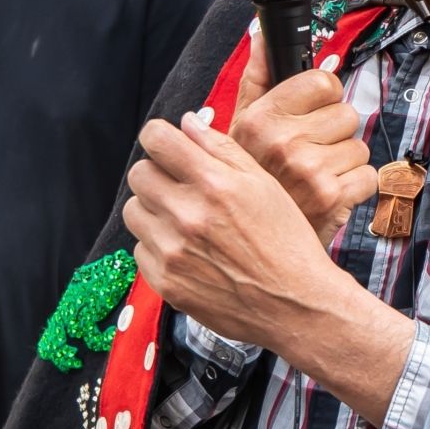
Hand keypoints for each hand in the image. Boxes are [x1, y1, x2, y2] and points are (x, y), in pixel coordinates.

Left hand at [125, 111, 349, 350]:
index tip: (167, 145)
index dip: (160, 138)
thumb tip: (186, 123)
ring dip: (154, 210)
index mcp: (214, 184)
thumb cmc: (286, 242)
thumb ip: (221, 149)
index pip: (155, 140)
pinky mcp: (166, 282)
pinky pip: (140, 249)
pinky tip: (189, 251)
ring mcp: (173, 252)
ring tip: (185, 221)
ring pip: (134, 211)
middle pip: (139, 174)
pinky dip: (158, 246)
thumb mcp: (264, 185)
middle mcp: (188, 216)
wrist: (295, 305)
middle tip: (181, 187)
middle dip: (157, 174)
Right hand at [229, 48, 375, 243]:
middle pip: (346, 113)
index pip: (323, 81)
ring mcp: (309, 169)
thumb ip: (257, 79)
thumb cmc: (254, 184)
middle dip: (334, 134)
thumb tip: (262, 36)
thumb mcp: (241, 129)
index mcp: (261, 118)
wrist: (257, 244)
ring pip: (359, 146)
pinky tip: (329, 195)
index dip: (323, 99)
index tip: (311, 117)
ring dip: (344, 163)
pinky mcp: (332, 196)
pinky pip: (369, 176)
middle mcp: (283, 140)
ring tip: (316, 177)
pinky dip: (355, 189)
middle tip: (310, 155)